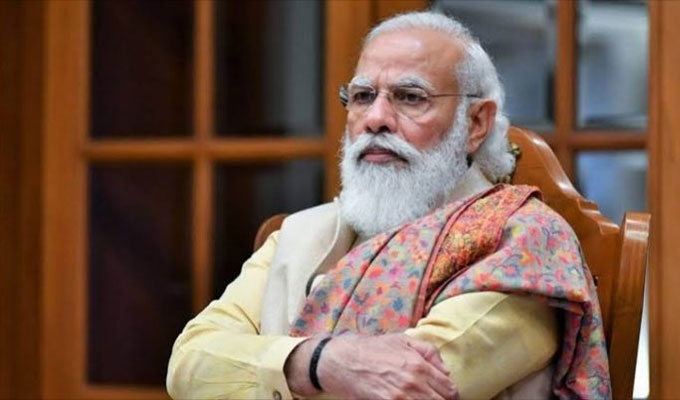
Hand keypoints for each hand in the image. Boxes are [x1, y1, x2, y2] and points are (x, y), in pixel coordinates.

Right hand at [285, 333, 456, 399]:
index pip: (449, 389)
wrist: (344, 361)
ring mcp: (400, 398)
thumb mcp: (403, 340)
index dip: (451, 394)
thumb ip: (429, 352)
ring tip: (423, 398)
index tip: (447, 395)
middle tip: (436, 398)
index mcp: (419, 365)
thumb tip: (445, 370)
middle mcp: (413, 383)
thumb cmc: (373, 349)